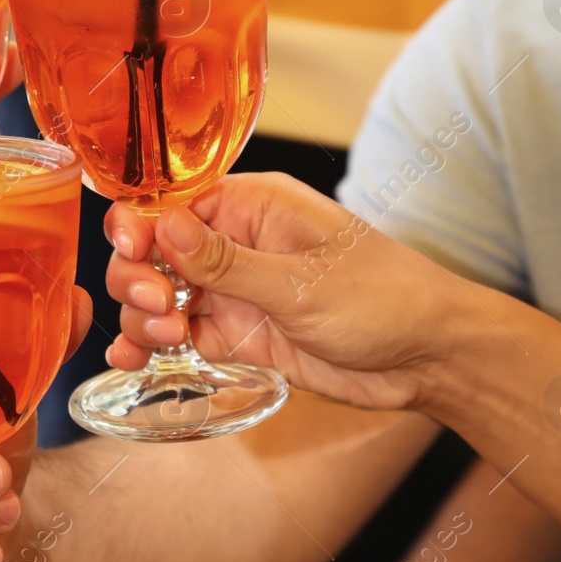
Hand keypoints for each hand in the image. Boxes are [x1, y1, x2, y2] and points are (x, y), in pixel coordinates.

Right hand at [104, 172, 466, 411]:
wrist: (429, 358)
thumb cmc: (384, 299)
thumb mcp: (300, 281)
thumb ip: (224, 261)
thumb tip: (162, 223)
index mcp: (253, 206)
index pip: (171, 202)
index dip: (139, 225)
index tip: (133, 253)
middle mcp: (235, 243)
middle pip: (153, 250)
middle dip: (139, 277)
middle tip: (162, 306)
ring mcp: (234, 290)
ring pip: (158, 295)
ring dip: (144, 316)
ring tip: (165, 338)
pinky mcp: (238, 333)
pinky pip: (179, 334)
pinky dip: (151, 345)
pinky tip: (131, 359)